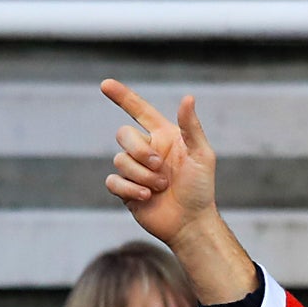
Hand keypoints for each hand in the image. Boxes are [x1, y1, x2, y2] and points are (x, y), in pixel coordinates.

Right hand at [100, 79, 254, 301]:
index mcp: (164, 137)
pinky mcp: (125, 188)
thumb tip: (188, 97)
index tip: (105, 84)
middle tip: (161, 169)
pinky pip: (113, 180)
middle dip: (140, 151)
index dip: (123, 97)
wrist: (191, 222)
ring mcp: (135, 169)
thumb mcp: (202, 156)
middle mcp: (147, 150)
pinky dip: (130, 189)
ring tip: (161, 188)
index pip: (139, 111)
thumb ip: (192, 127)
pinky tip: (147, 197)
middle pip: (123, 134)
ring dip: (142, 175)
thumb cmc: (201, 189)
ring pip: (119, 159)